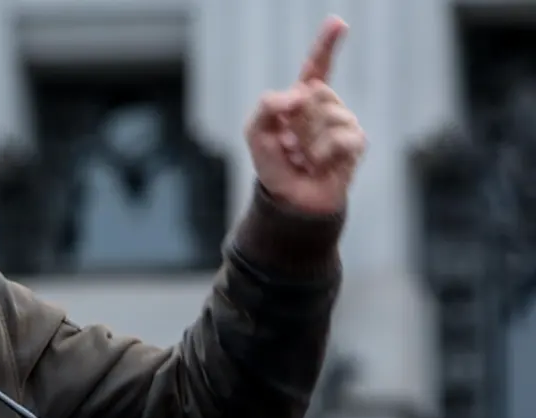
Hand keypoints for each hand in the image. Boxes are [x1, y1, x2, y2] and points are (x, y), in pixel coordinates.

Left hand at [245, 16, 365, 213]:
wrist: (289, 200)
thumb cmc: (273, 164)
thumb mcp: (256, 132)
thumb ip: (268, 105)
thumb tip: (300, 93)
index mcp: (302, 99)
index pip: (317, 66)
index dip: (327, 44)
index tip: (338, 22)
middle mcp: (326, 106)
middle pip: (318, 92)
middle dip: (299, 119)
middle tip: (292, 143)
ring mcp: (343, 123)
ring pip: (332, 115)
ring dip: (311, 140)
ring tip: (305, 157)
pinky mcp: (355, 144)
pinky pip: (343, 137)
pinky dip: (325, 152)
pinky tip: (319, 164)